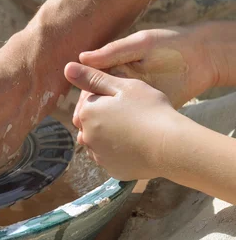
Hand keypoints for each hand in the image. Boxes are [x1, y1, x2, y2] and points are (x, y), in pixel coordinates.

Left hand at [65, 62, 179, 180]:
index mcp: (86, 113)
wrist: (171, 146)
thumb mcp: (123, 86)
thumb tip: (68, 69)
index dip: (109, 97)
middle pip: (92, 122)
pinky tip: (137, 145)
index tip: (128, 99)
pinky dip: (119, 151)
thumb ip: (93, 78)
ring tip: (135, 129)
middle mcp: (86, 136)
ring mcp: (98, 156)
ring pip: (100, 140)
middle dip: (106, 116)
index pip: (89, 101)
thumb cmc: (150, 110)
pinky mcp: (112, 170)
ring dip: (110, 135)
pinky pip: (111, 157)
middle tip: (133, 113)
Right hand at [72, 26, 215, 128]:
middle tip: (85, 132)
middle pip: (100, 105)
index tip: (80, 114)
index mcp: (114, 68)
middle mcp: (121, 85)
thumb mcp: (139, 45)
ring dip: (104, 129)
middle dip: (92, 119)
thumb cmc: (170, 45)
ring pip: (114, 117)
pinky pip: (132, 122)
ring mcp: (135, 99)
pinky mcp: (149, 109)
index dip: (85, 101)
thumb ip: (112, 52)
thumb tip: (81, 59)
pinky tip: (118, 142)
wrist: (203, 57)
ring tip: (97, 142)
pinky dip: (124, 132)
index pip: (92, 87)